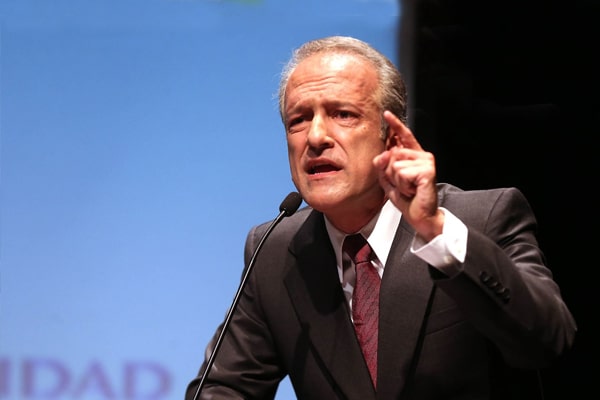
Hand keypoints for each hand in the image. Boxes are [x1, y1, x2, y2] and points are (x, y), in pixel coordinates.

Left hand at [373, 111, 443, 240]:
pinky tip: (413, 190)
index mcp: (413, 157)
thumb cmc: (408, 200)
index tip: (386, 114)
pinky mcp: (427, 170)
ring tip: (409, 188)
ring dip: (397, 181)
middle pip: (392, 154)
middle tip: (403, 186)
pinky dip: (403, 185)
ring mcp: (426, 162)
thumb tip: (383, 154)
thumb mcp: (389, 182)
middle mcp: (422, 156)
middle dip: (391, 173)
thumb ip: (383, 167)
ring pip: (395, 165)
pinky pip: (402, 173)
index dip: (395, 125)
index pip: (403, 137)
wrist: (421, 216)